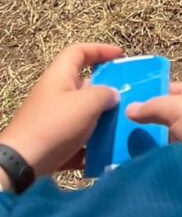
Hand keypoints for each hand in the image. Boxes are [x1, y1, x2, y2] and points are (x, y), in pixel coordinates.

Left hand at [0, 42, 121, 176]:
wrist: (20, 166)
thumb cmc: (55, 125)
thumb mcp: (87, 104)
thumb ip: (105, 94)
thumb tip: (113, 95)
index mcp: (59, 76)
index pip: (79, 52)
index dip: (101, 50)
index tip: (120, 57)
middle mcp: (54, 95)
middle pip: (84, 86)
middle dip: (106, 93)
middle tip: (125, 100)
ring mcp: (51, 121)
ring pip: (82, 116)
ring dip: (100, 122)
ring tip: (119, 128)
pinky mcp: (50, 144)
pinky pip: (75, 141)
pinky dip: (88, 147)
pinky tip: (103, 155)